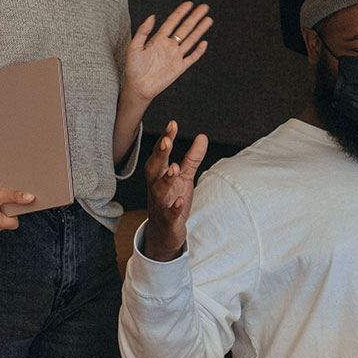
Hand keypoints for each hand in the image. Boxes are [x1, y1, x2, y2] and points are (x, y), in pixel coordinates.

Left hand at [122, 1, 211, 106]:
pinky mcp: (180, 68)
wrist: (138, 87)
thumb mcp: (134, 47)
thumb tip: (152, 16)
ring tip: (208, 19)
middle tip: (204, 7)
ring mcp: (176, 56)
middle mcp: (169, 45)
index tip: (189, 4)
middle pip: (185, 28)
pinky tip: (204, 42)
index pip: (172, 22)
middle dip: (195, 17)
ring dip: (200, 30)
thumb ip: (143, 31)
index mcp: (158, 39)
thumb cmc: (133, 68)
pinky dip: (198, 51)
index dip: (180, 12)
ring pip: (191, 40)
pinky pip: (192, 58)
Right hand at [143, 120, 208, 260]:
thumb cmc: (172, 200)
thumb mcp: (184, 177)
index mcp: (159, 174)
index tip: (173, 124)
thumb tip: (202, 136)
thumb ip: (192, 158)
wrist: (164, 233)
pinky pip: (169, 214)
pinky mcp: (168, 220)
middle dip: (159, 155)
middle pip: (154, 169)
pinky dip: (173, 207)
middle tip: (167, 141)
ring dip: (165, 179)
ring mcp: (160, 204)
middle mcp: (156, 187)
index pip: (160, 154)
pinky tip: (180, 200)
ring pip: (159, 191)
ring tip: (174, 167)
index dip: (166, 139)